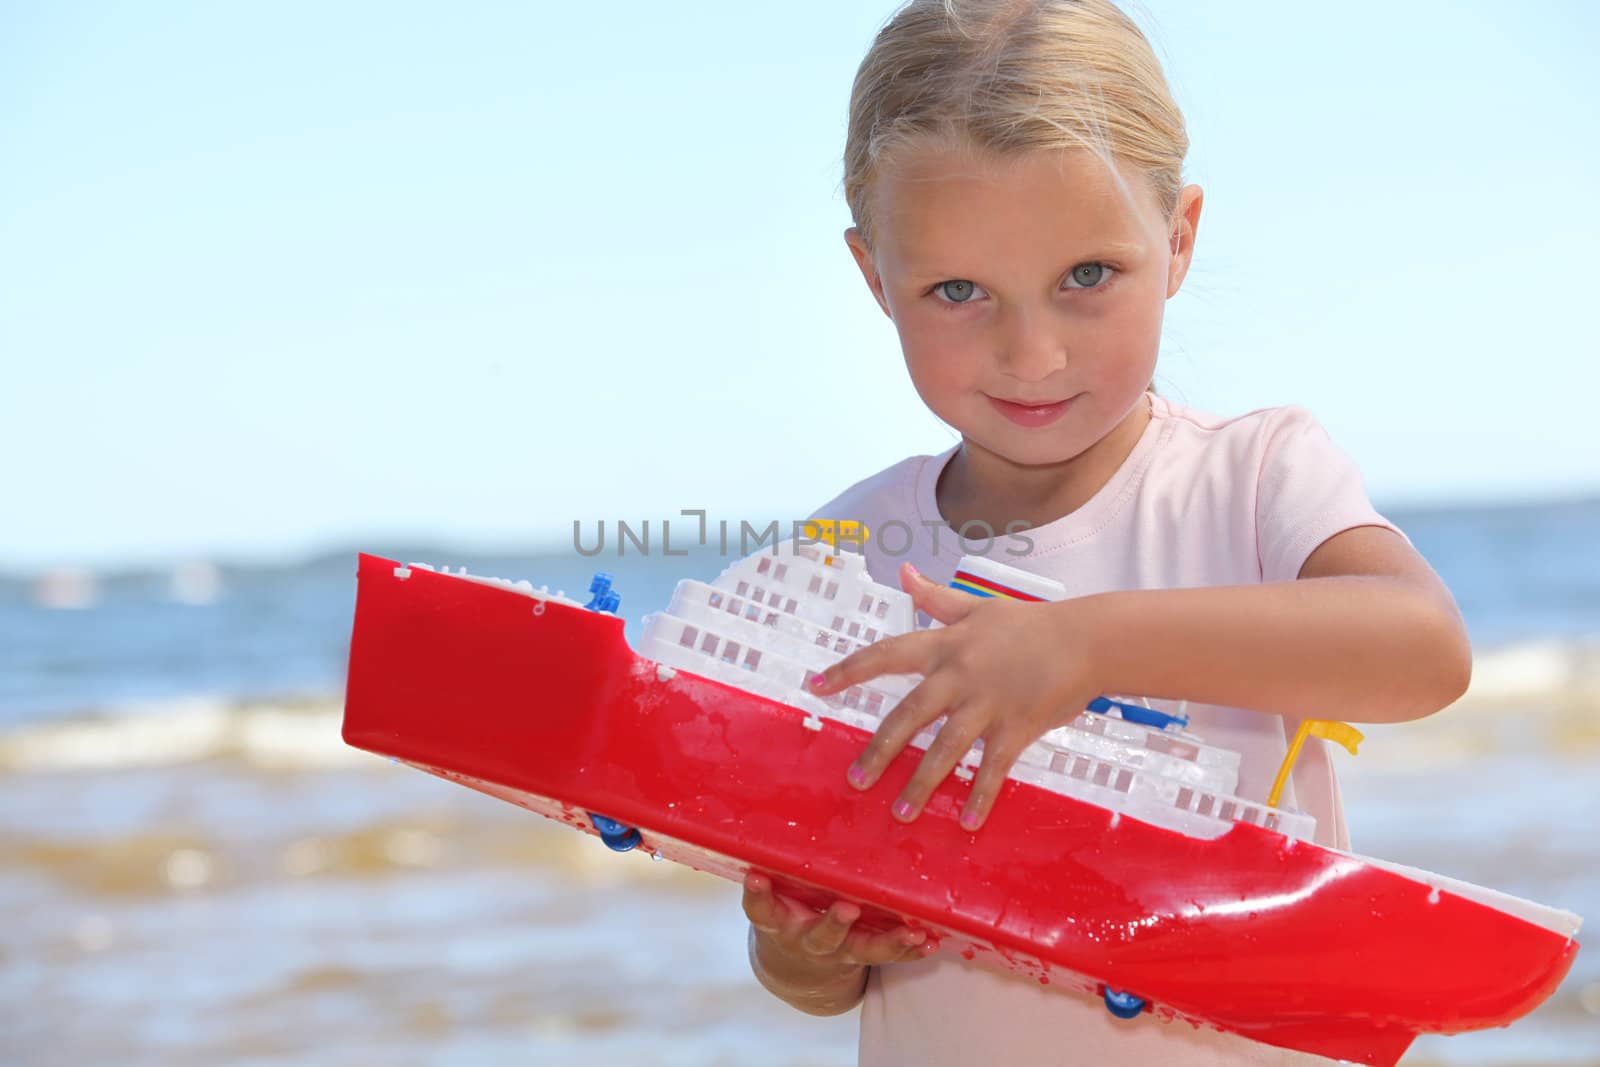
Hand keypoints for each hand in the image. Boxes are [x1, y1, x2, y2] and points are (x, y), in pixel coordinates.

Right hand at [742, 871, 935, 970]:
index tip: (756, 878)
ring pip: (863, 950)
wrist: (795, 961)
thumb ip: (779, 859)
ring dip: (889, 942)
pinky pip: (891, 956)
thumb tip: (785, 794)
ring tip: (911, 932)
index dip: (757, 895)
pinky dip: (911, 950)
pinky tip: (930, 940)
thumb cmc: (786, 905)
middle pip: (821, 936)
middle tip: (847, 908)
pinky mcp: (864, 955)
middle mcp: (807, 939)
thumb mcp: (775, 888)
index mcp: (779, 920)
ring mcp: (838, 951)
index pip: (762, 909)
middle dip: (835, 923)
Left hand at [808, 562, 1101, 830]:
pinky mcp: (1017, 728)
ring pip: (945, 750)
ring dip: (921, 784)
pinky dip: (980, 797)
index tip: (816, 686)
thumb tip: (904, 573)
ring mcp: (987, 704)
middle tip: (855, 781)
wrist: (1087, 639)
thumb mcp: (978, 606)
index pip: (886, 655)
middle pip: (908, 715)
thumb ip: (936, 597)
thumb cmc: (1030, 624)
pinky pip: (992, 768)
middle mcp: (959, 676)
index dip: (849, 670)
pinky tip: (966, 823)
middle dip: (879, 750)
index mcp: (945, 645)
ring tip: (900, 813)